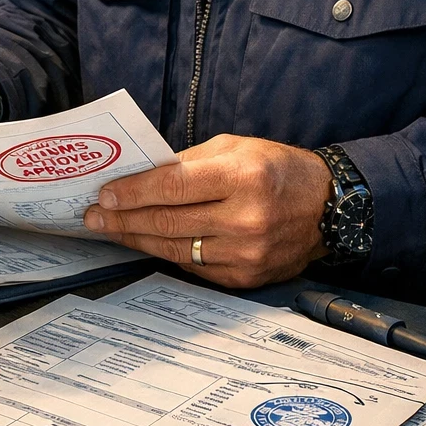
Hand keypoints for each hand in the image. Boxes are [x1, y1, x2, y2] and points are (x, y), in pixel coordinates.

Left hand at [83, 134, 331, 288]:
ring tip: (110, 229)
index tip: (105, 193)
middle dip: (123, 219)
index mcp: (242, 177)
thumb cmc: (279, 170)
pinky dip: (166, 254)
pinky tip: (146, 243)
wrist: (331, 208)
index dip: (133, 192)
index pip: (172, 186)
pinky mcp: (246, 277)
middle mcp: (245, 218)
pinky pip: (194, 267)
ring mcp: (246, 253)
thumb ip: (189, 162)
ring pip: (175, 249)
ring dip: (136, 240)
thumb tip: (141, 175)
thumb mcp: (237, 148)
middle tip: (94, 215)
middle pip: (167, 222)